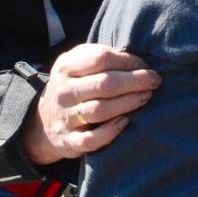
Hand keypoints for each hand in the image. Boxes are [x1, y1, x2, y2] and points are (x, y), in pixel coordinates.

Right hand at [20, 44, 159, 166]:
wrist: (42, 121)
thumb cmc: (72, 86)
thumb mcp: (75, 63)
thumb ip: (98, 56)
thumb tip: (135, 59)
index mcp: (66, 68)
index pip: (101, 58)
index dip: (128, 61)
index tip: (145, 65)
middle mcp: (64, 92)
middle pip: (104, 84)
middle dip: (135, 81)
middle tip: (155, 80)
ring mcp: (66, 117)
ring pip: (100, 110)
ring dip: (128, 103)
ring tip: (146, 97)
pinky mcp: (69, 140)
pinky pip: (91, 139)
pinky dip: (110, 132)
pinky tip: (125, 122)